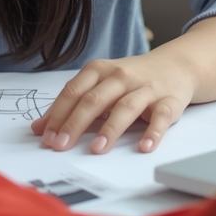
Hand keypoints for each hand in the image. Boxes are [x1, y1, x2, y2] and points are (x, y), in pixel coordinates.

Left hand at [31, 53, 198, 154]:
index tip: (45, 136)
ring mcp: (146, 88)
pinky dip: (153, 132)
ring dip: (110, 129)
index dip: (58, 114)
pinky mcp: (169, 101)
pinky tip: (144, 147)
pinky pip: (161, 116)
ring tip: (97, 149)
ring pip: (126, 107)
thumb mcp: (99, 85)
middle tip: (61, 146)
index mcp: (99, 70)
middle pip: (95, 99)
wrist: (176, 66)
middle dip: (75, 123)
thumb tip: (39, 128)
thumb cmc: (131, 80)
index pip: (74, 91)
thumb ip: (72, 104)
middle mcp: (121, 76)